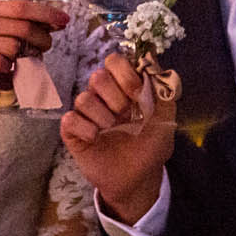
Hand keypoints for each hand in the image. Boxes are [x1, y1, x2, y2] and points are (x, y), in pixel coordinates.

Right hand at [0, 0, 67, 92]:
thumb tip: (34, 24)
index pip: (22, 7)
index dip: (46, 13)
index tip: (63, 21)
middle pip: (23, 27)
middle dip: (43, 39)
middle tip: (46, 47)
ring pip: (14, 47)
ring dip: (26, 56)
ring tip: (24, 60)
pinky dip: (9, 69)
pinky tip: (7, 70)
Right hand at [60, 52, 174, 222]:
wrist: (139, 178)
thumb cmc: (151, 146)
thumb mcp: (166, 118)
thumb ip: (163, 88)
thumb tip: (153, 56)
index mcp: (123, 87)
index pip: (114, 61)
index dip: (125, 74)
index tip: (138, 93)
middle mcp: (102, 96)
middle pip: (97, 76)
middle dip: (116, 97)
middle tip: (126, 115)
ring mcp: (87, 114)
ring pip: (83, 98)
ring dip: (103, 116)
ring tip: (113, 129)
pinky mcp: (73, 132)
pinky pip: (69, 119)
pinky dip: (85, 129)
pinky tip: (96, 139)